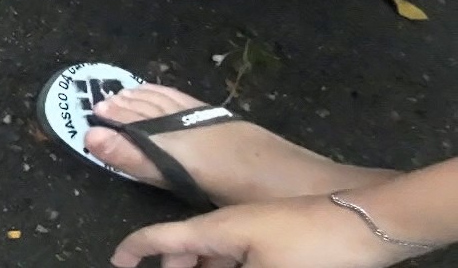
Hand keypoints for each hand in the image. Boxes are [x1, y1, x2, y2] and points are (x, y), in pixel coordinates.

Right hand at [111, 196, 413, 267]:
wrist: (369, 224)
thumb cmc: (311, 248)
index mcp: (216, 229)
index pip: (160, 237)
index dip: (134, 251)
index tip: (116, 263)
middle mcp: (228, 224)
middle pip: (186, 246)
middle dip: (171, 265)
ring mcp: (252, 228)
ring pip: (213, 252)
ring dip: (201, 267)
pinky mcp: (274, 235)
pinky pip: (236, 252)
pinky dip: (224, 264)